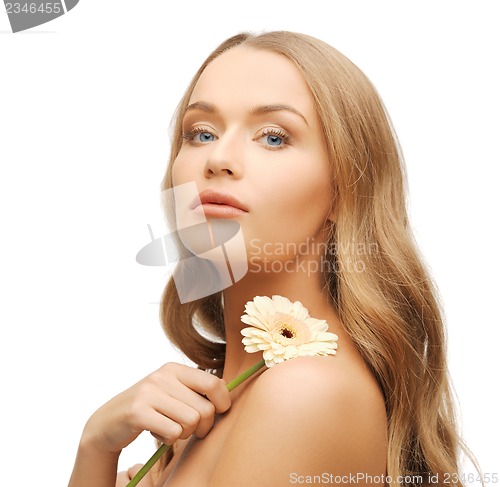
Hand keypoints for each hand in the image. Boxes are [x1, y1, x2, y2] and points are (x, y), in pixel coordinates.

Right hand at [81, 362, 230, 453]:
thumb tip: (227, 388)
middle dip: (202, 427)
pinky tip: (158, 433)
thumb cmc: (149, 408)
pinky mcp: (138, 412)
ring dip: (184, 434)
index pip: (213, 384)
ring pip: (191, 422)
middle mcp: (162, 376)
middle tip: (189, 429)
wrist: (108, 422)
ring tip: (170, 428)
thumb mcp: (172, 391)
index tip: (218, 413)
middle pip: (205, 409)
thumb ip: (196, 388)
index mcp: (174, 369)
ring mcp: (149, 392)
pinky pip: (173, 432)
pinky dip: (169, 439)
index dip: (223, 403)